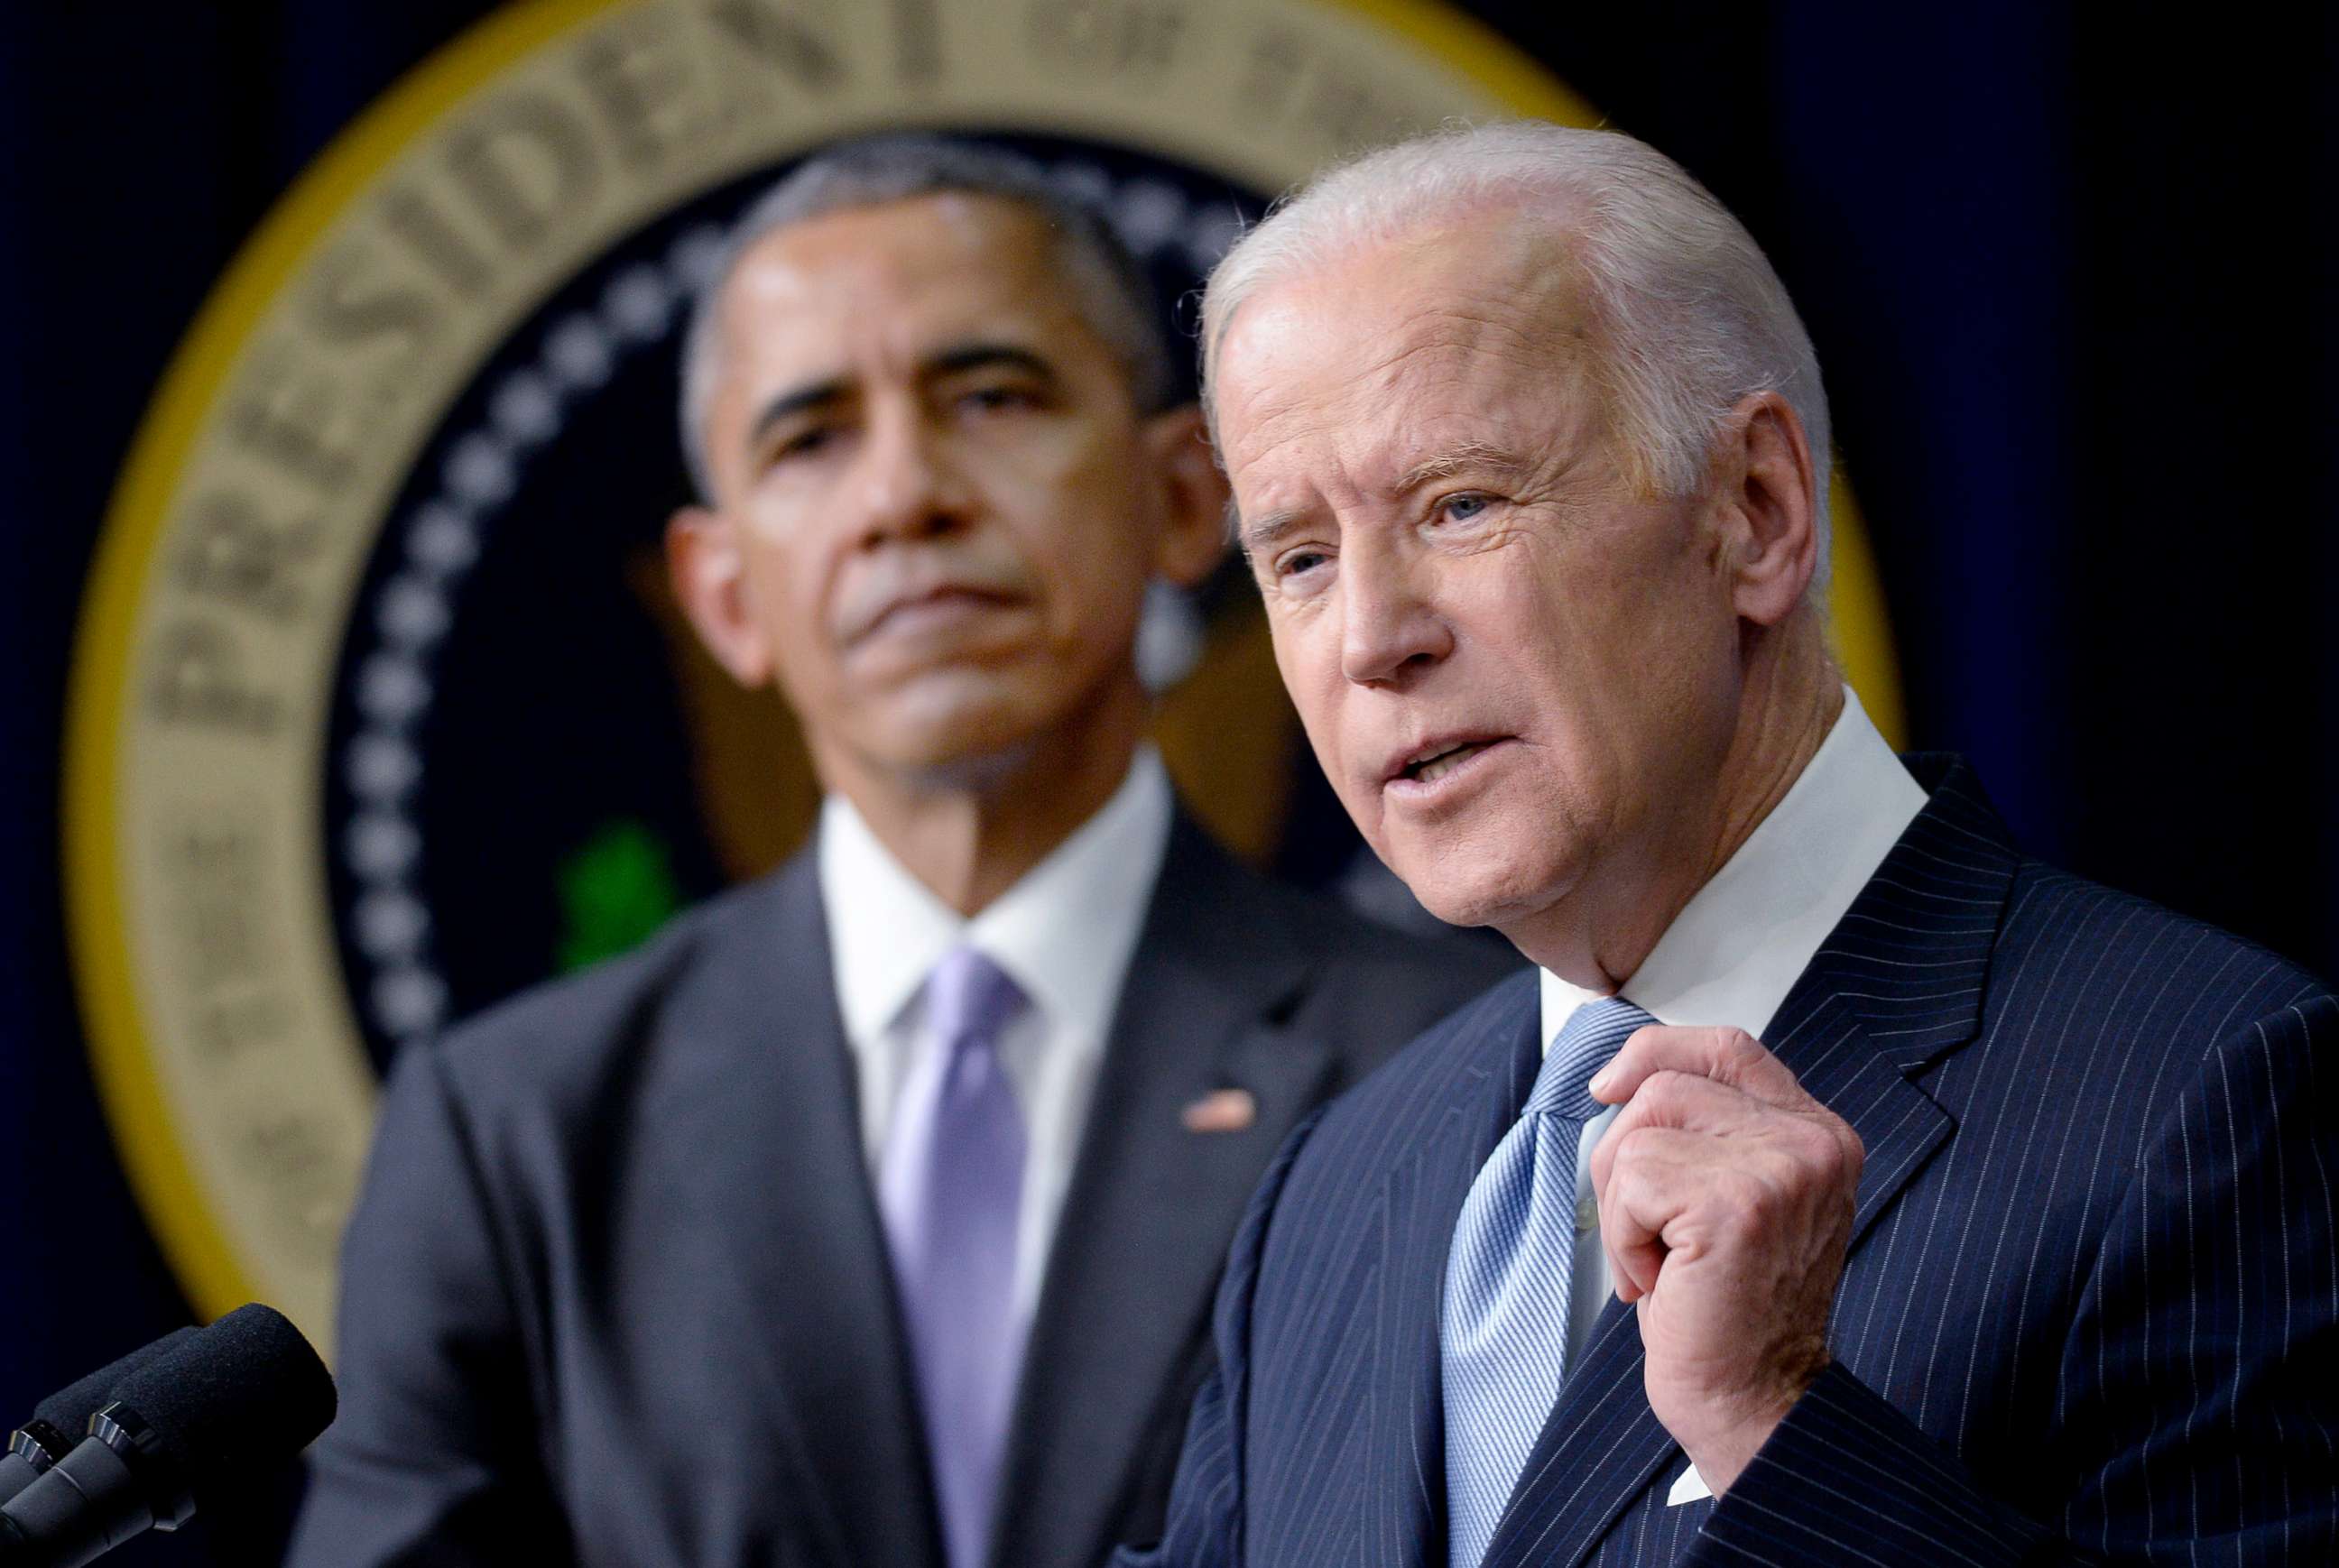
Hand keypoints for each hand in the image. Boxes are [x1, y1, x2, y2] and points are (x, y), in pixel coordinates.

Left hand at [1586, 1025, 1862, 1493]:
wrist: (1754, 1400)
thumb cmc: (1732, 1309)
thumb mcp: (1734, 1198)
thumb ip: (1711, 1131)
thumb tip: (1624, 1077)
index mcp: (1817, 1134)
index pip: (1727, 1048)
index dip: (1655, 1051)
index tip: (1608, 1085)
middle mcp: (1812, 1143)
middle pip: (1665, 1085)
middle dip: (1623, 1156)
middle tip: (1646, 1231)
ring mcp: (1781, 1169)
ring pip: (1640, 1131)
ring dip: (1624, 1205)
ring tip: (1662, 1260)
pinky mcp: (1737, 1205)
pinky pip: (1632, 1182)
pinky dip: (1625, 1239)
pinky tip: (1664, 1281)